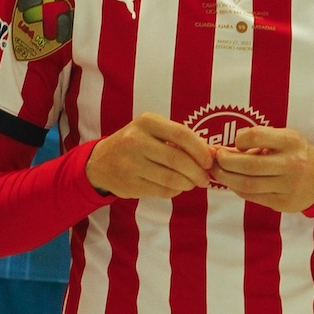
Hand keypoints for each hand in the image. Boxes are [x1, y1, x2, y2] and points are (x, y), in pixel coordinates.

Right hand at [86, 113, 214, 199]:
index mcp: (146, 122)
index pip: (182, 134)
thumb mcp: (153, 131)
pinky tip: (176, 187)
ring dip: (188, 184)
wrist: (100, 162)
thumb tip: (213, 152)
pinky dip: (175, 191)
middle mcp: (136, 141)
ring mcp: (131, 164)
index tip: (209, 160)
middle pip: (178, 160)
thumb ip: (181, 139)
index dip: (200, 150)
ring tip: (193, 183)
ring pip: (171, 179)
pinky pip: (162, 191)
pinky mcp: (129, 184)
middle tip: (205, 178)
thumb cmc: (134, 143)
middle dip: (197, 172)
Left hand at [211, 126, 313, 212]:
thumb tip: (220, 149)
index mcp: (291, 142)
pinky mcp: (282, 203)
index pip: (256, 136)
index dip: (239, 140)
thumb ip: (256, 140)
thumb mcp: (284, 139)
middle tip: (214, 159)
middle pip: (248, 165)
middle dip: (225, 162)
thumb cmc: (296, 154)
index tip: (235, 142)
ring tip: (217, 172)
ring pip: (247, 185)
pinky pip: (252, 197)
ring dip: (226, 178)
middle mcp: (291, 164)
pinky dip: (236, 189)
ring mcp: (287, 186)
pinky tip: (232, 182)